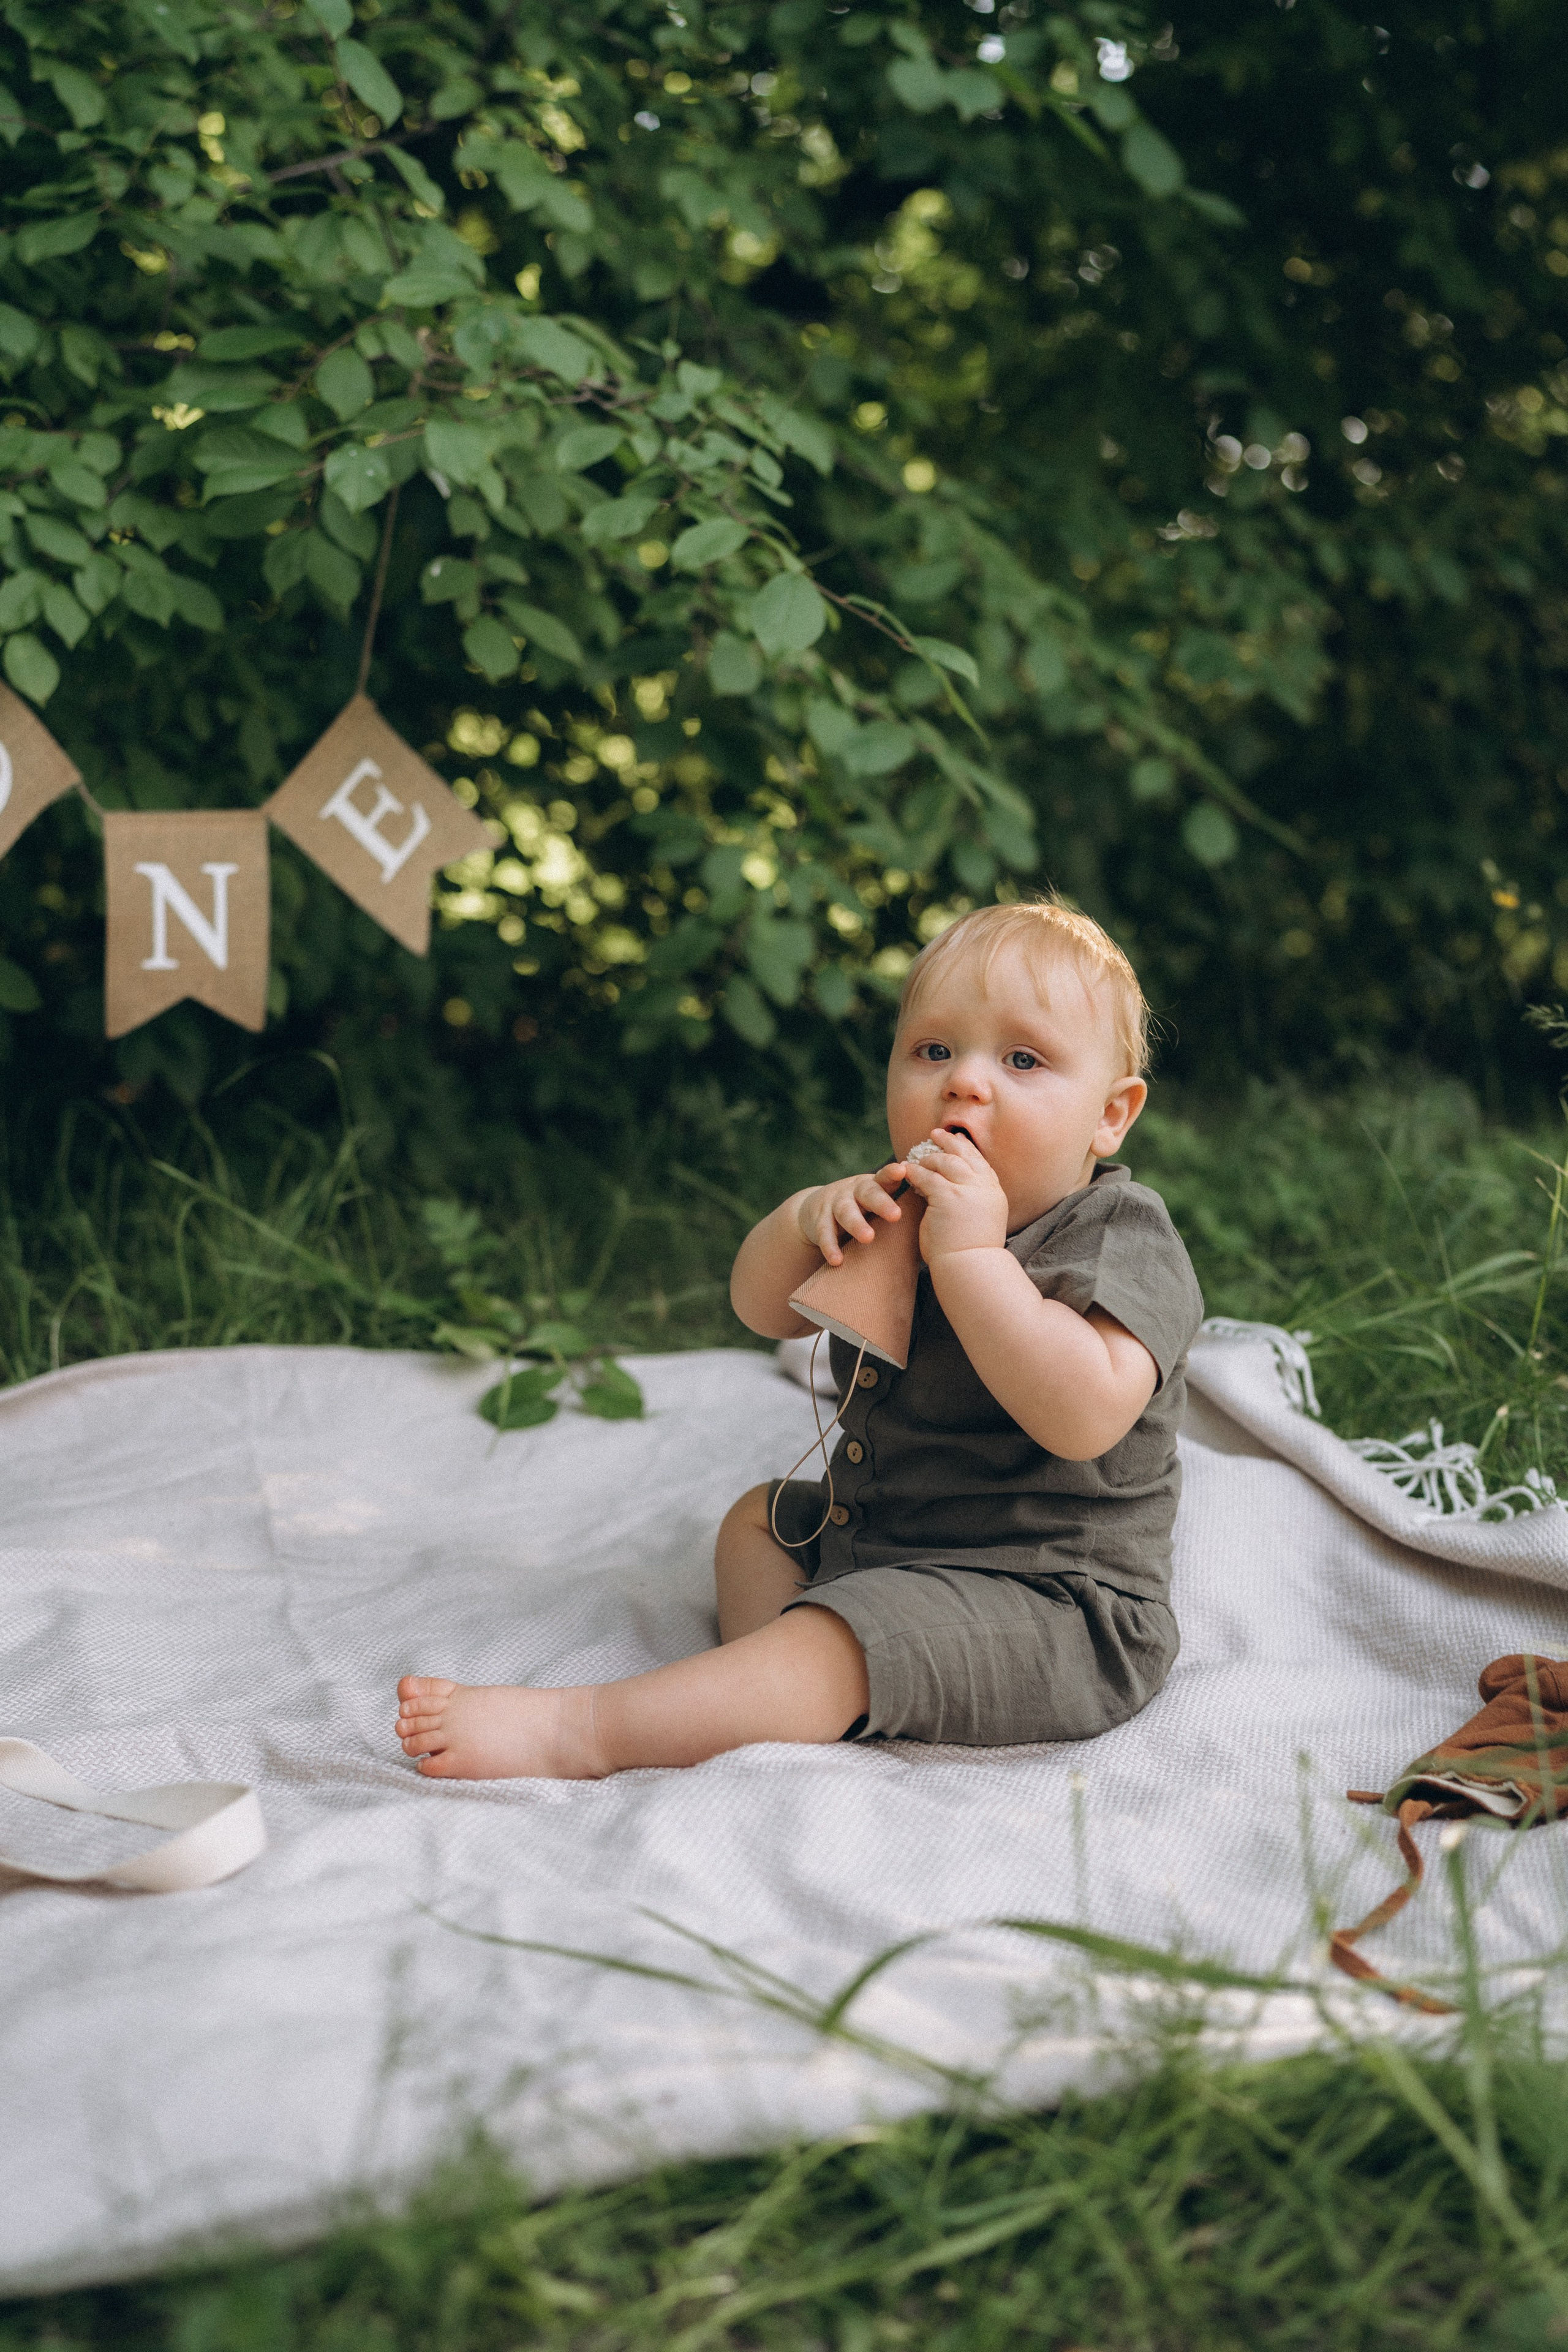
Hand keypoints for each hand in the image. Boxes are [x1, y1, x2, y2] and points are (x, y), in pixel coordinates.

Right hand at [795, 1167, 905, 1266]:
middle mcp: (853, 1190)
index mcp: (873, 1185)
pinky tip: (837, 1260)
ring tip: (868, 1238)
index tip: (904, 1171)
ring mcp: (835, 1203)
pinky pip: (823, 1233)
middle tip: (896, 1215)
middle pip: (867, 1193)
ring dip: (856, 1224)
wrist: (816, 1209)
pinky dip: (829, 1246)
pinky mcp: (818, 1219)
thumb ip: (903, 1204)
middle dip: (881, 1203)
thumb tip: (942, 1213)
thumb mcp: (879, 1199)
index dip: (893, 1173)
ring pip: (845, 1211)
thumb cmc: (862, 1208)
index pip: (884, 1177)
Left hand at [898, 1128, 1008, 1261]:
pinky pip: (927, 1176)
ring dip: (929, 1157)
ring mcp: (967, 1189)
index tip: (956, 1140)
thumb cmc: (972, 1253)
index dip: (966, 1149)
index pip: (980, 1162)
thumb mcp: (981, 1219)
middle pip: (966, 1154)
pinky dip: (915, 1171)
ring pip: (945, 1162)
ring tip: (917, 1156)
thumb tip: (958, 1190)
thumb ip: (974, 1200)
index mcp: (994, 1192)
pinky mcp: (948, 1196)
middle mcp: (984, 1186)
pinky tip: (906, 1170)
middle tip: (935, 1134)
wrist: (971, 1267)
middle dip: (949, 1142)